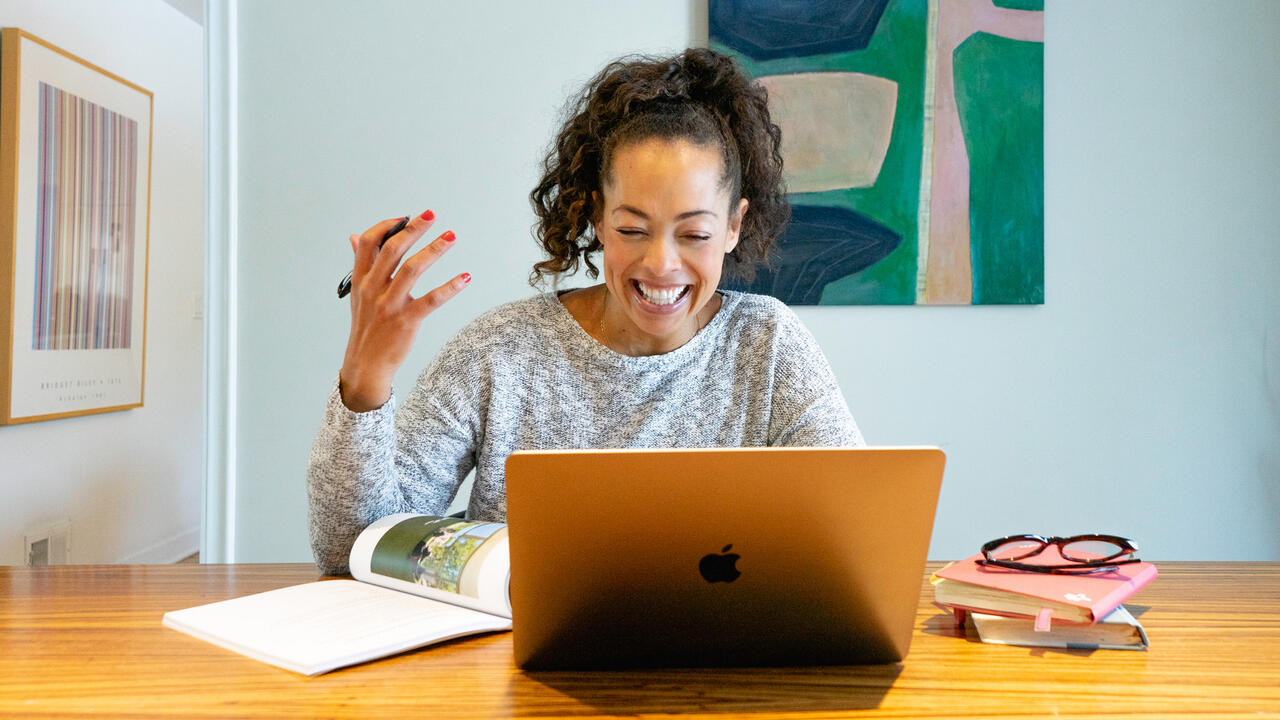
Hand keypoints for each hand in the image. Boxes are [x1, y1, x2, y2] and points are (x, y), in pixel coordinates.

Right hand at [338, 210, 469, 411]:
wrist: (366, 365)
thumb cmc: (366, 326)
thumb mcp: (358, 294)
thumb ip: (361, 264)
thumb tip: (355, 236)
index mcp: (361, 279)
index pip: (369, 243)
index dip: (388, 226)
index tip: (406, 216)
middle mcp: (373, 289)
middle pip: (393, 250)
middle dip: (414, 229)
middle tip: (433, 215)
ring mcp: (389, 305)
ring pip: (413, 269)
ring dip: (434, 250)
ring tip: (451, 237)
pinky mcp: (406, 321)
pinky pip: (431, 300)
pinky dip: (450, 287)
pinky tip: (465, 277)